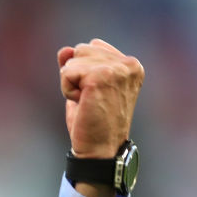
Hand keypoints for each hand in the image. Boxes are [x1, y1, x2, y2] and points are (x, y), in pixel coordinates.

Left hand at [57, 38, 143, 158]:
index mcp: (131, 65)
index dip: (83, 70)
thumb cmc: (93, 122)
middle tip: (91, 99)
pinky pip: (66, 72)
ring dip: (71, 83)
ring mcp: (117, 69)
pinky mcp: (100, 76)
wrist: (100, 149)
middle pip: (81, 50)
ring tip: (88, 102)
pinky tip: (83, 103)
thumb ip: (77, 65)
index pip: (93, 46)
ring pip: (72, 60)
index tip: (97, 93)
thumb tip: (64, 50)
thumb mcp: (84, 88)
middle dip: (76, 75)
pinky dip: (67, 90)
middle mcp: (129, 64)